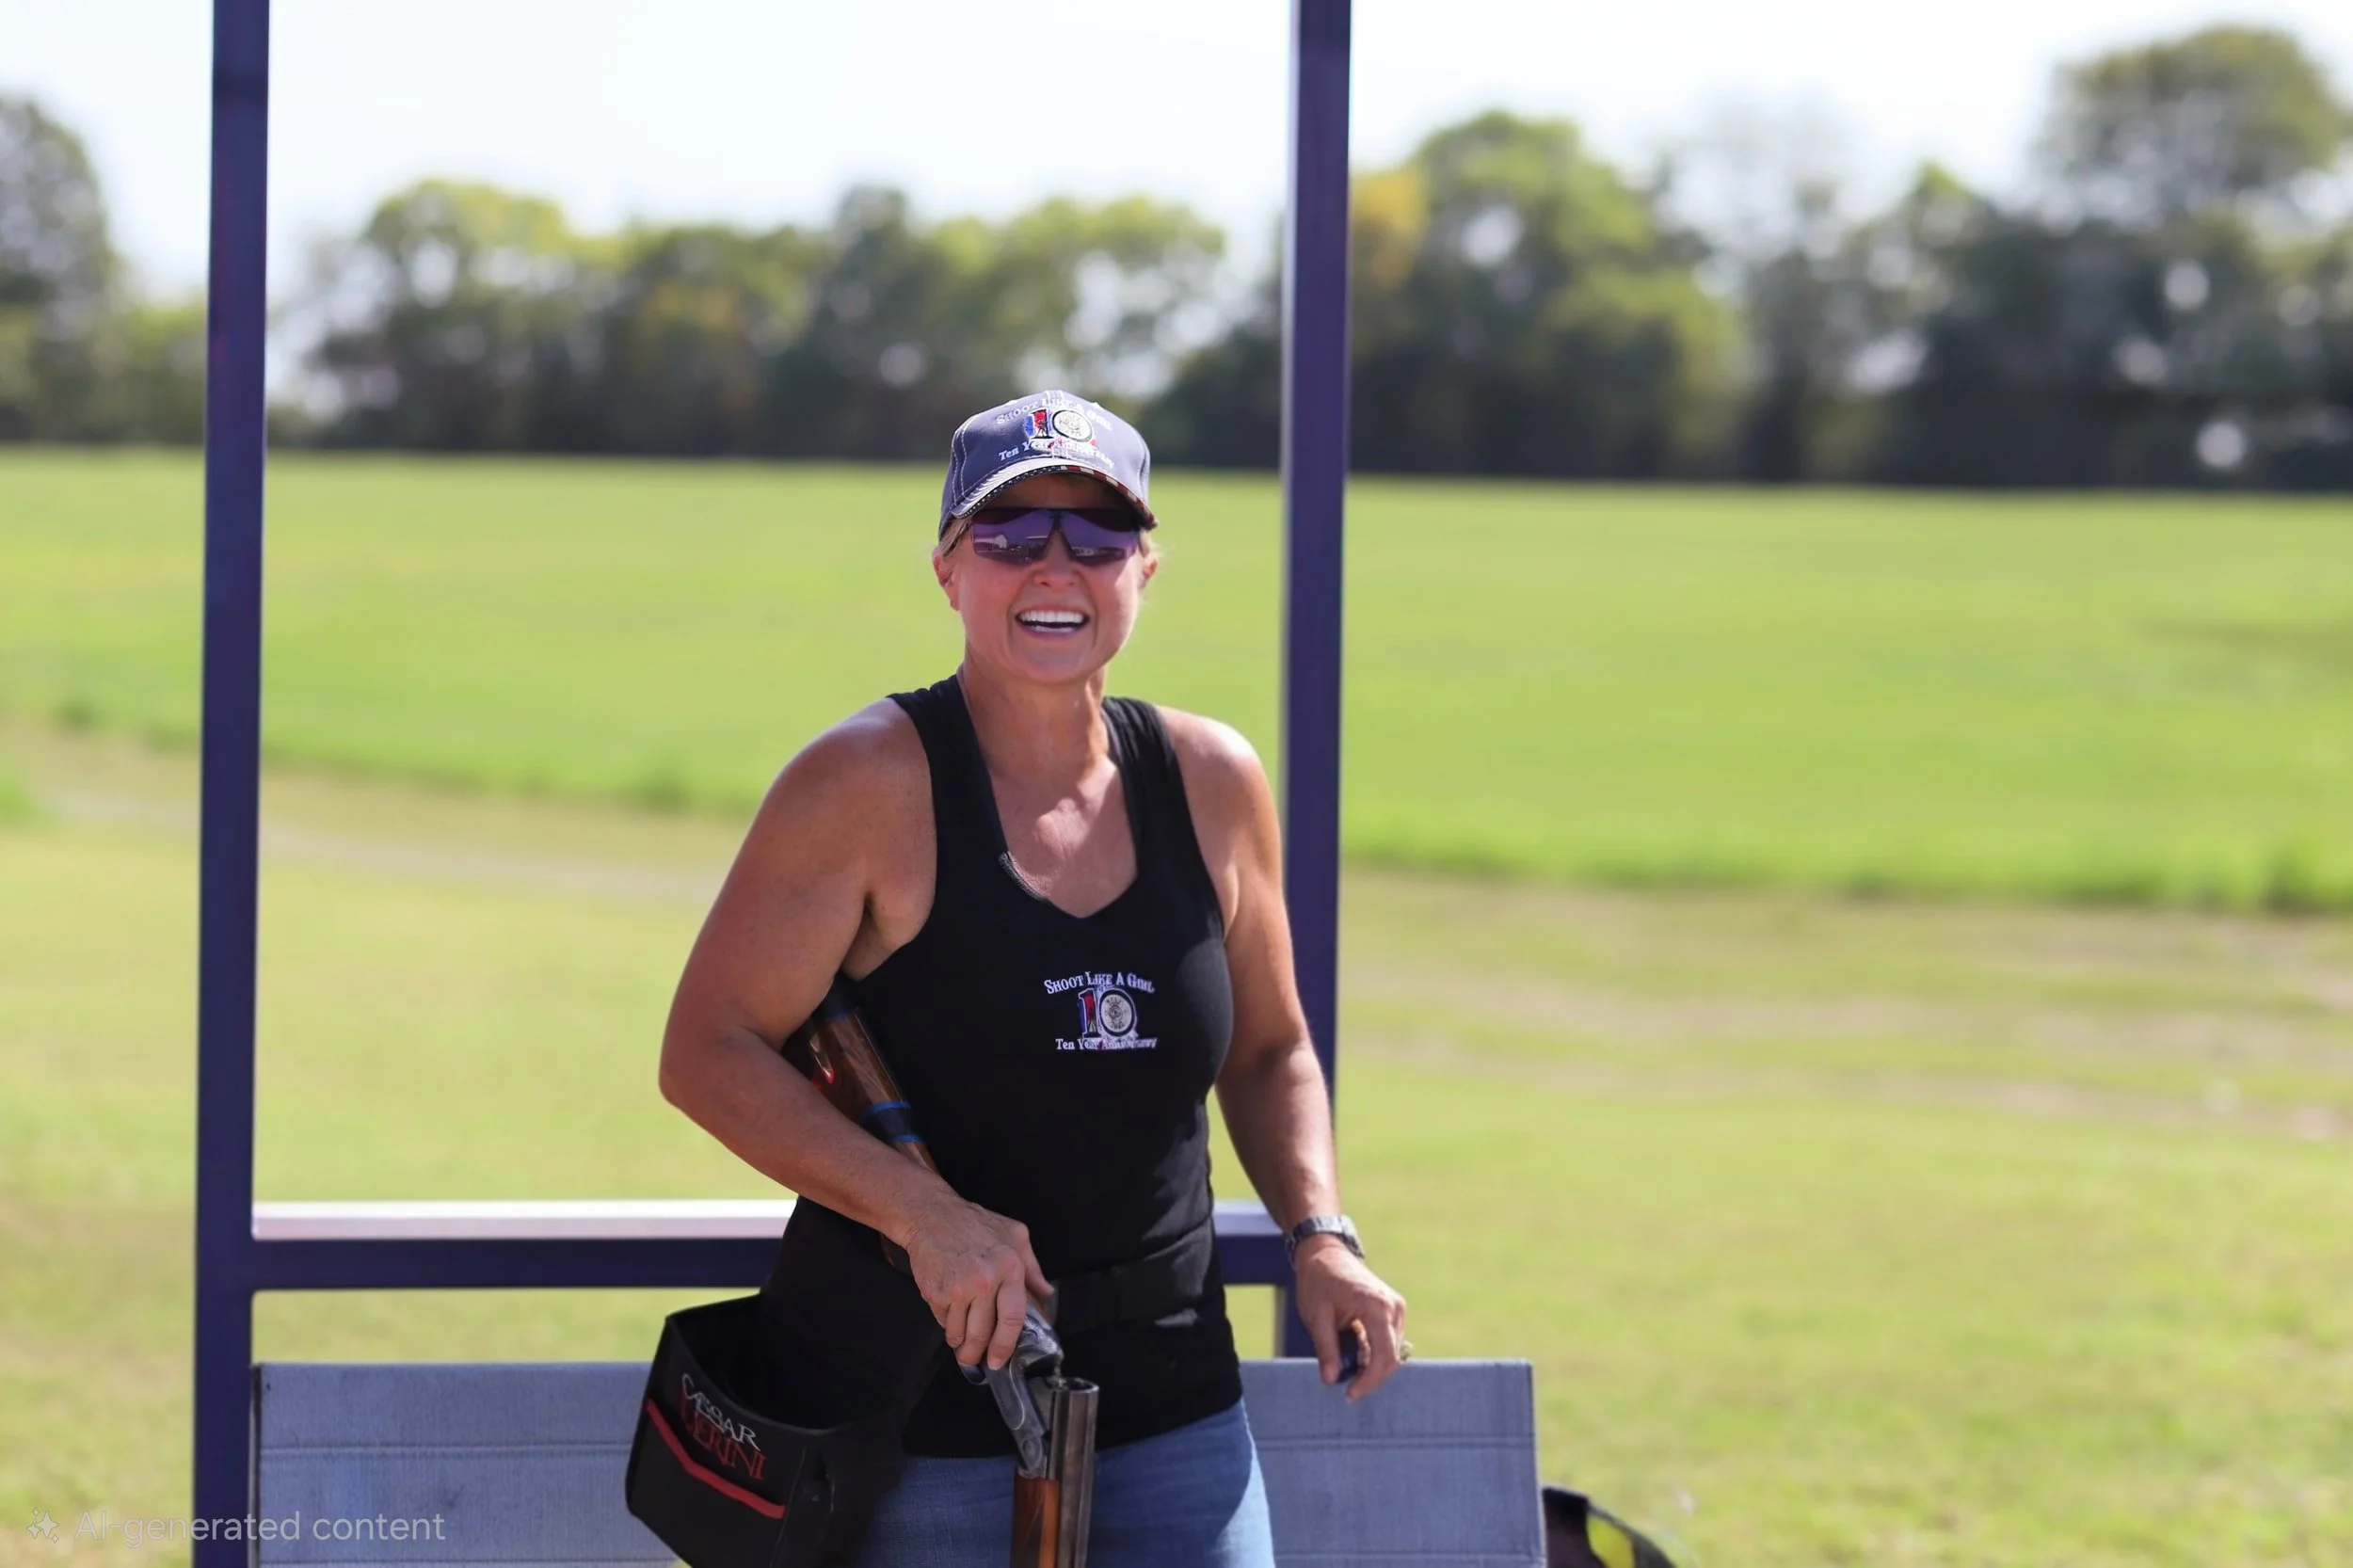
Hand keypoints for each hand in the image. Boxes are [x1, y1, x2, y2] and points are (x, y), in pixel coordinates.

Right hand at [899, 1192, 1052, 1371]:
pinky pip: (942, 1321)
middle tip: (976, 1359)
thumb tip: (1047, 1293)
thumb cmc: (974, 1223)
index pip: (1013, 1318)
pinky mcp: (935, 1292)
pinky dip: (946, 1324)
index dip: (1006, 1345)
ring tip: (961, 1343)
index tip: (1000, 1358)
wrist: (932, 1215)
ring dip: (960, 1343)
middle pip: (983, 1333)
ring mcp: (958, 1288)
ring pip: (960, 1333)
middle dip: (979, 1353)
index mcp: (1009, 1267)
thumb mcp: (1014, 1235)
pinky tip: (949, 1313)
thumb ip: (1033, 1268)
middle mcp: (984, 1280)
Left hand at [1291, 1236, 1408, 1399]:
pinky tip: (1354, 1355)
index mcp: (1377, 1307)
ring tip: (1345, 1366)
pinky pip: (1388, 1341)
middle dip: (1371, 1377)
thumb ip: (1327, 1350)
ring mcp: (1396, 1308)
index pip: (1383, 1357)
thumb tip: (1331, 1380)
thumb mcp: (1317, 1317)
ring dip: (1371, 1366)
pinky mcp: (1393, 1310)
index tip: (1350, 1395)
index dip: (1369, 1381)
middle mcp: (1394, 1308)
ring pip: (1391, 1352)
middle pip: (1391, 1358)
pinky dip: (1373, 1353)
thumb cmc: (1319, 1281)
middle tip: (1347, 1390)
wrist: (1325, 1253)